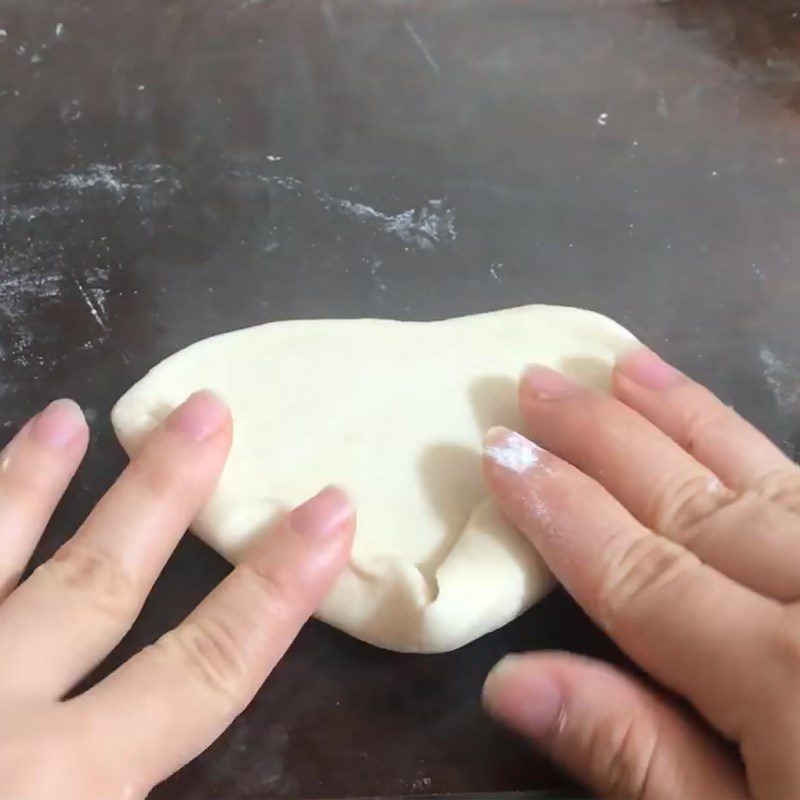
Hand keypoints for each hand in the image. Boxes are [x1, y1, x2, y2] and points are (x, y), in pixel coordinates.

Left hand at [0, 391, 353, 799]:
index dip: (277, 589)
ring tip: (64, 416)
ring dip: (24, 486)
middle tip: (207, 410)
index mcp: (63, 785)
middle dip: (163, 494)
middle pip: (100, 585)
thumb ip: (124, 792)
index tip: (331, 510)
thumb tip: (170, 773)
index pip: (203, 669)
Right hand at [482, 348, 799, 798]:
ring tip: (625, 364)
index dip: (559, 509)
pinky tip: (740, 436)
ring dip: (687, 417)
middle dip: (605, 436)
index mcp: (787, 674)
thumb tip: (512, 682)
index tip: (500, 450)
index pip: (636, 570)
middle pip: (693, 502)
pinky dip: (769, 455)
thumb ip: (640, 760)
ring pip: (768, 478)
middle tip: (540, 381)